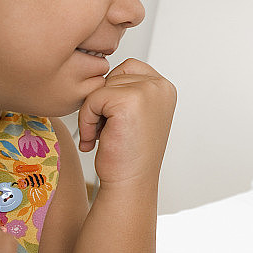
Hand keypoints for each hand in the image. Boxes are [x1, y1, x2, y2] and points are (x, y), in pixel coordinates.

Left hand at [77, 58, 175, 187]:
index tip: (118, 121)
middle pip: (112, 76)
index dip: (113, 93)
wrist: (130, 183)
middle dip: (102, 104)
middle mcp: (160, 86)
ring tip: (104, 135)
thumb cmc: (129, 154)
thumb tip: (99, 71)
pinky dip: (87, 121)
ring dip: (93, 113)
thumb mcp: (137, 113)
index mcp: (165, 88)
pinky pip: (92, 99)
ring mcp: (147, 91)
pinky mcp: (129, 101)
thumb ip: (129, 89)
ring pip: (100, 88)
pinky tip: (97, 140)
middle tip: (109, 131)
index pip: (127, 68)